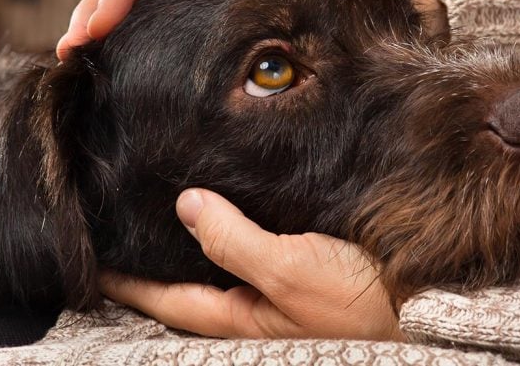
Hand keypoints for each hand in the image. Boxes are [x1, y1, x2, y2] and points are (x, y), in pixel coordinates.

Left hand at [99, 188, 402, 340]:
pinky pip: (256, 248)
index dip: (128, 277)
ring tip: (167, 208)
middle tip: (123, 223)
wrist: (425, 304)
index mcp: (242, 315)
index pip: (167, 296)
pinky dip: (235, 229)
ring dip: (195, 239)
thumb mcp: (292, 271)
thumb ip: (235, 241)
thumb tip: (186, 205)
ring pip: (222, 263)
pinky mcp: (304, 270)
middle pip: (190, 281)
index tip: (95, 252)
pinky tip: (235, 204)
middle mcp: (253, 306)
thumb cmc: (361, 300)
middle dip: (156, 257)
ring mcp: (278, 289)